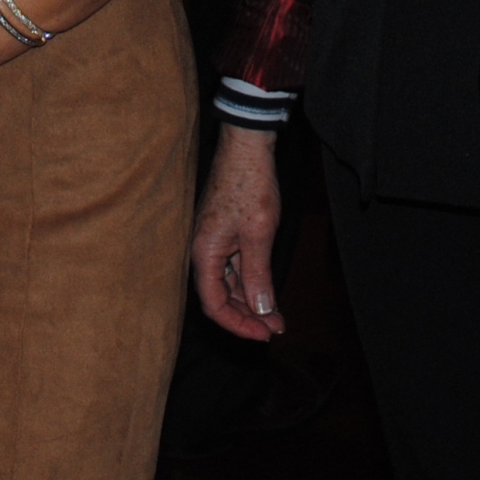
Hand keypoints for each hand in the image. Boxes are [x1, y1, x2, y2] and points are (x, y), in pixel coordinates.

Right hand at [192, 124, 285, 339]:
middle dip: (247, 316)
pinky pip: (233, 267)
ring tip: (276, 315)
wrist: (246, 146)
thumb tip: (261, 311)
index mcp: (204, 253)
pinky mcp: (223, 233)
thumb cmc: (250, 185)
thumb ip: (258, 276)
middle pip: (219, 297)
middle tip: (275, 328)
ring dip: (250, 301)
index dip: (238, 325)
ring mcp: (213, 242)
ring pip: (228, 284)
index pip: (214, 305)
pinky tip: (267, 291)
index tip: (264, 334)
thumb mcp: (259, 235)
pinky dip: (250, 282)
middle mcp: (203, 251)